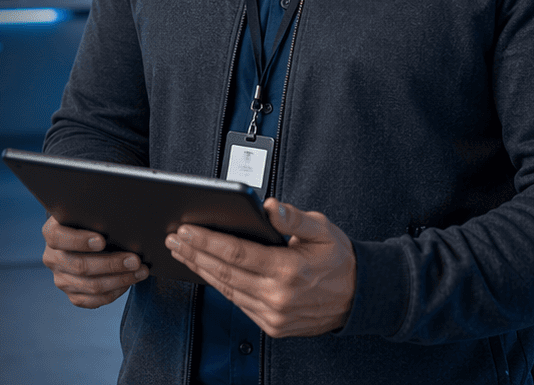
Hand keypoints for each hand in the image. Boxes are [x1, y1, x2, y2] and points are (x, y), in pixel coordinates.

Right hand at [41, 215, 148, 308]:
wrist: (88, 239)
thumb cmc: (92, 222)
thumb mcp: (89, 213)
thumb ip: (96, 216)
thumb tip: (121, 223)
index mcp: (51, 233)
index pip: (58, 237)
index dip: (78, 241)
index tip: (102, 241)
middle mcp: (52, 257)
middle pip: (80, 266)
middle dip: (111, 264)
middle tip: (135, 260)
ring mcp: (61, 279)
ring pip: (91, 286)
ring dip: (120, 280)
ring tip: (140, 271)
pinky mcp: (72, 295)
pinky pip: (94, 300)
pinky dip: (115, 292)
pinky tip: (129, 282)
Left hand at [164, 197, 355, 336]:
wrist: (359, 297)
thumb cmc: (339, 260)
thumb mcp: (322, 229)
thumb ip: (293, 217)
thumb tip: (269, 206)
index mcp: (289, 270)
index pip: (236, 253)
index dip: (207, 240)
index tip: (185, 229)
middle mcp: (278, 296)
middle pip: (224, 272)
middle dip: (194, 253)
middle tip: (173, 238)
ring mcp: (274, 315)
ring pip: (226, 290)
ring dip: (200, 269)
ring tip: (182, 252)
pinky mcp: (272, 326)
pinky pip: (238, 303)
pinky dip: (219, 286)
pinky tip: (205, 271)